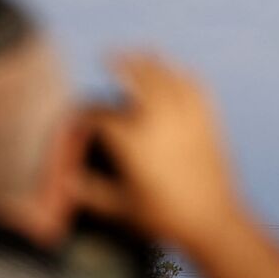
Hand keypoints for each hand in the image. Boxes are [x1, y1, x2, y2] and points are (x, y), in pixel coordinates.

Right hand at [80, 52, 246, 244]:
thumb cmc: (163, 217)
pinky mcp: (208, 121)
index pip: (99, 114)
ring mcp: (185, 117)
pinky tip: (178, 72)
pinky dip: (184, 75)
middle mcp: (157, 120)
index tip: (81, 118)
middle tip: (109, 56)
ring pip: (166, 75)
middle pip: (136, 76)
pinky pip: (195, 87)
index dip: (85, 114)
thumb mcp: (119, 208)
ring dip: (150, 62)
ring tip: (140, 55)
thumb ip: (90, 193)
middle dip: (120, 63)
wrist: (212, 221)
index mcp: (130, 139)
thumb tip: (66, 183)